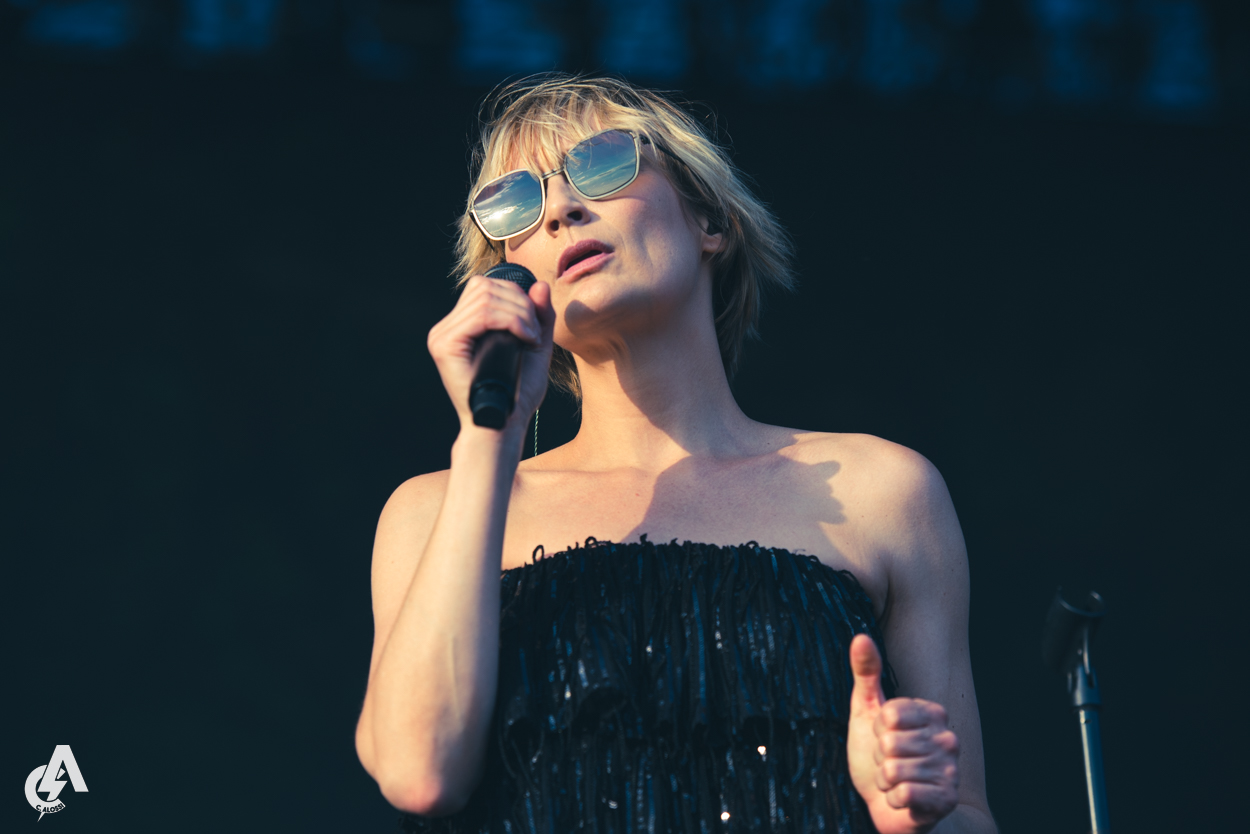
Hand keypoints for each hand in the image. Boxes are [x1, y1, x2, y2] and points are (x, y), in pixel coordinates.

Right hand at [426, 274, 554, 435]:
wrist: (505, 424)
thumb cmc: (519, 393)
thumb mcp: (535, 347)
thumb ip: (539, 316)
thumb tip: (539, 284)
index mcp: (462, 327)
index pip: (485, 287)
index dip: (516, 296)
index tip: (535, 327)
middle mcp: (447, 328)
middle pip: (484, 287)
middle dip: (520, 304)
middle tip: (535, 334)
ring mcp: (443, 335)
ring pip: (485, 298)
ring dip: (519, 314)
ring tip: (531, 339)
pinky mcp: (445, 345)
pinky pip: (481, 315)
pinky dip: (510, 321)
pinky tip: (523, 340)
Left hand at [846, 634, 959, 833]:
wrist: (889, 806)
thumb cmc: (877, 756)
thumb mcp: (867, 711)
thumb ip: (866, 673)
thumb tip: (860, 636)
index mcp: (932, 712)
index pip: (889, 715)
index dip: (878, 730)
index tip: (884, 738)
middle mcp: (948, 738)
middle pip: (890, 743)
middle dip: (880, 759)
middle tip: (889, 764)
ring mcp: (950, 769)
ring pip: (894, 770)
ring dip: (885, 781)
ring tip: (895, 782)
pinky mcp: (946, 799)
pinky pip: (904, 794)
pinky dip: (894, 800)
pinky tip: (903, 800)